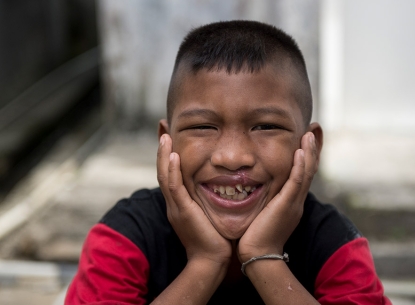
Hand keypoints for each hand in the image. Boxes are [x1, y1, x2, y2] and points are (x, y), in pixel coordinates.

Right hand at [157, 134, 231, 265]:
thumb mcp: (210, 214)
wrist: (212, 261)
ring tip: (165, 136)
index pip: (171, 174)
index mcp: (180, 203)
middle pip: (163, 171)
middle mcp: (174, 203)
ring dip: (164, 155)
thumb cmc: (216, 239)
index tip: (171, 138)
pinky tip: (175, 156)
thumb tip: (224, 187)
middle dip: (163, 150)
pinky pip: (174, 187)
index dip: (169, 156)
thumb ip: (211, 200)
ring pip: (165, 176)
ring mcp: (176, 207)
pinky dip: (173, 171)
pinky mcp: (182, 211)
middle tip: (163, 130)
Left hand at [237, 132, 317, 262]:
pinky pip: (297, 182)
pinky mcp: (287, 205)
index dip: (306, 155)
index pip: (302, 173)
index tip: (305, 138)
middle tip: (314, 130)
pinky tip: (300, 151)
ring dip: (309, 152)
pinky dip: (300, 166)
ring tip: (310, 134)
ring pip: (307, 172)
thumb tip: (251, 185)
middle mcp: (296, 199)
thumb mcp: (262, 211)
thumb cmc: (255, 235)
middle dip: (313, 149)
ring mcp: (294, 202)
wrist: (257, 254)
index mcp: (291, 200)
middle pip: (310, 169)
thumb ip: (263, 198)